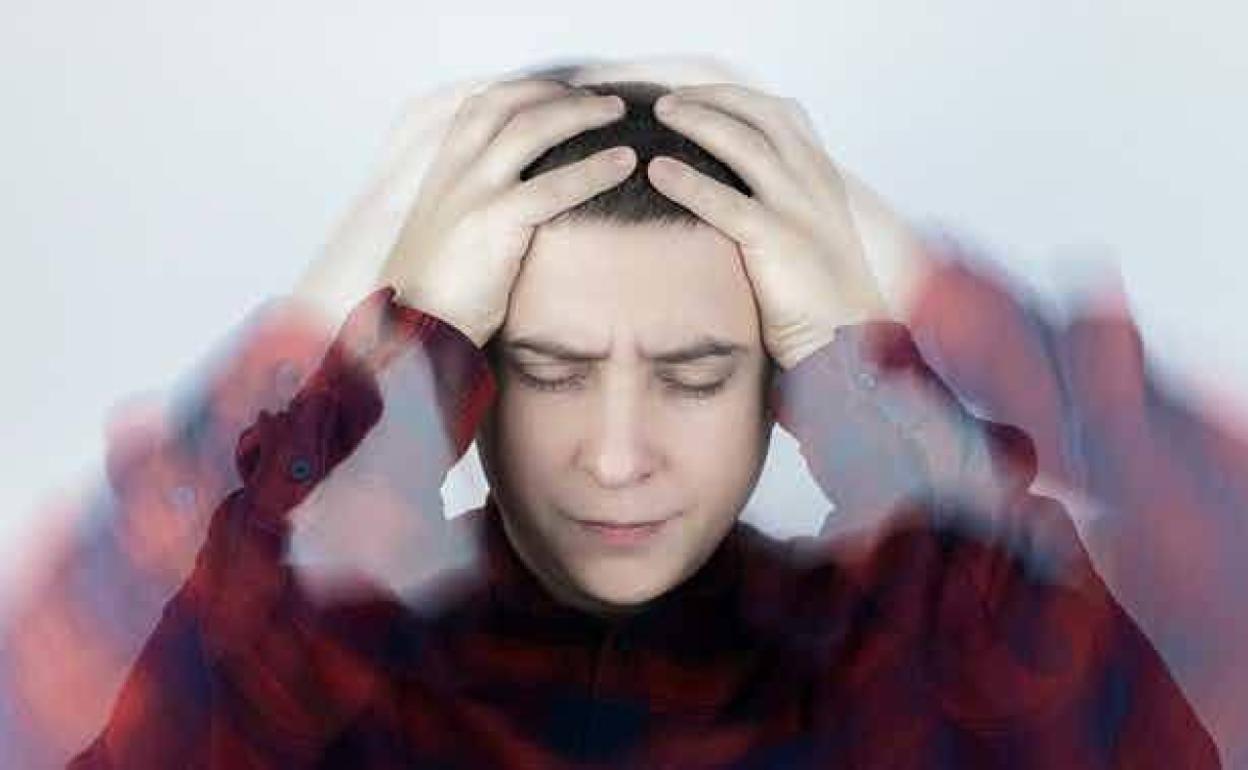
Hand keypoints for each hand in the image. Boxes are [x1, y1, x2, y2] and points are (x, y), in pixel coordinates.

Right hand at [378, 78, 636, 346]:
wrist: (413, 329)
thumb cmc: (435, 294)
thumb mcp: (445, 237)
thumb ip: (469, 208)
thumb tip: (509, 205)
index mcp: (441, 172)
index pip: (480, 106)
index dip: (524, 91)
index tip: (560, 93)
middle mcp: (454, 172)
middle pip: (509, 106)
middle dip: (558, 94)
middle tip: (601, 100)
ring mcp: (472, 193)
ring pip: (531, 130)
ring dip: (580, 114)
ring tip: (618, 112)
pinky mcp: (494, 222)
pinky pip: (553, 186)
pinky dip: (593, 169)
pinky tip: (624, 163)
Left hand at [647, 84, 889, 369]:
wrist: (849, 338)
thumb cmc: (820, 295)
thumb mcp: (811, 234)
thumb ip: (784, 204)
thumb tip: (739, 190)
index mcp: (822, 176)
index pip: (779, 113)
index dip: (735, 98)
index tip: (698, 96)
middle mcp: (814, 181)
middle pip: (759, 114)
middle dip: (711, 99)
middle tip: (669, 101)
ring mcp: (798, 208)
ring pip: (742, 143)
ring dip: (698, 120)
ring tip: (660, 115)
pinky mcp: (778, 240)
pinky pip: (725, 201)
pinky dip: (688, 181)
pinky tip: (658, 171)